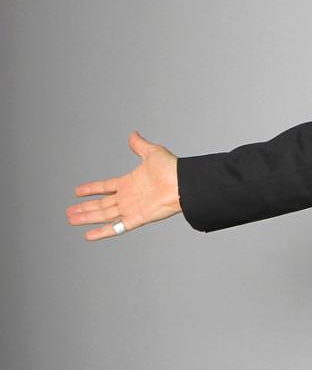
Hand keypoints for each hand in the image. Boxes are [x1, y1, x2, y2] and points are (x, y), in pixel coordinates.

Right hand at [67, 131, 181, 240]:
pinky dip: (102, 232)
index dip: (91, 189)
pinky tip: (88, 235)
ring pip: (104, 215)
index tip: (76, 191)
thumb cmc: (172, 168)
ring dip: (87, 218)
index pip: (105, 187)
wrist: (184, 183)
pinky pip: (116, 227)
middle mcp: (128, 197)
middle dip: (84, 208)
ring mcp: (131, 208)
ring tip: (71, 219)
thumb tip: (133, 135)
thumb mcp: (152, 153)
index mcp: (129, 182)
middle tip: (69, 212)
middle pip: (101, 204)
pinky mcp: (137, 218)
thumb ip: (140, 145)